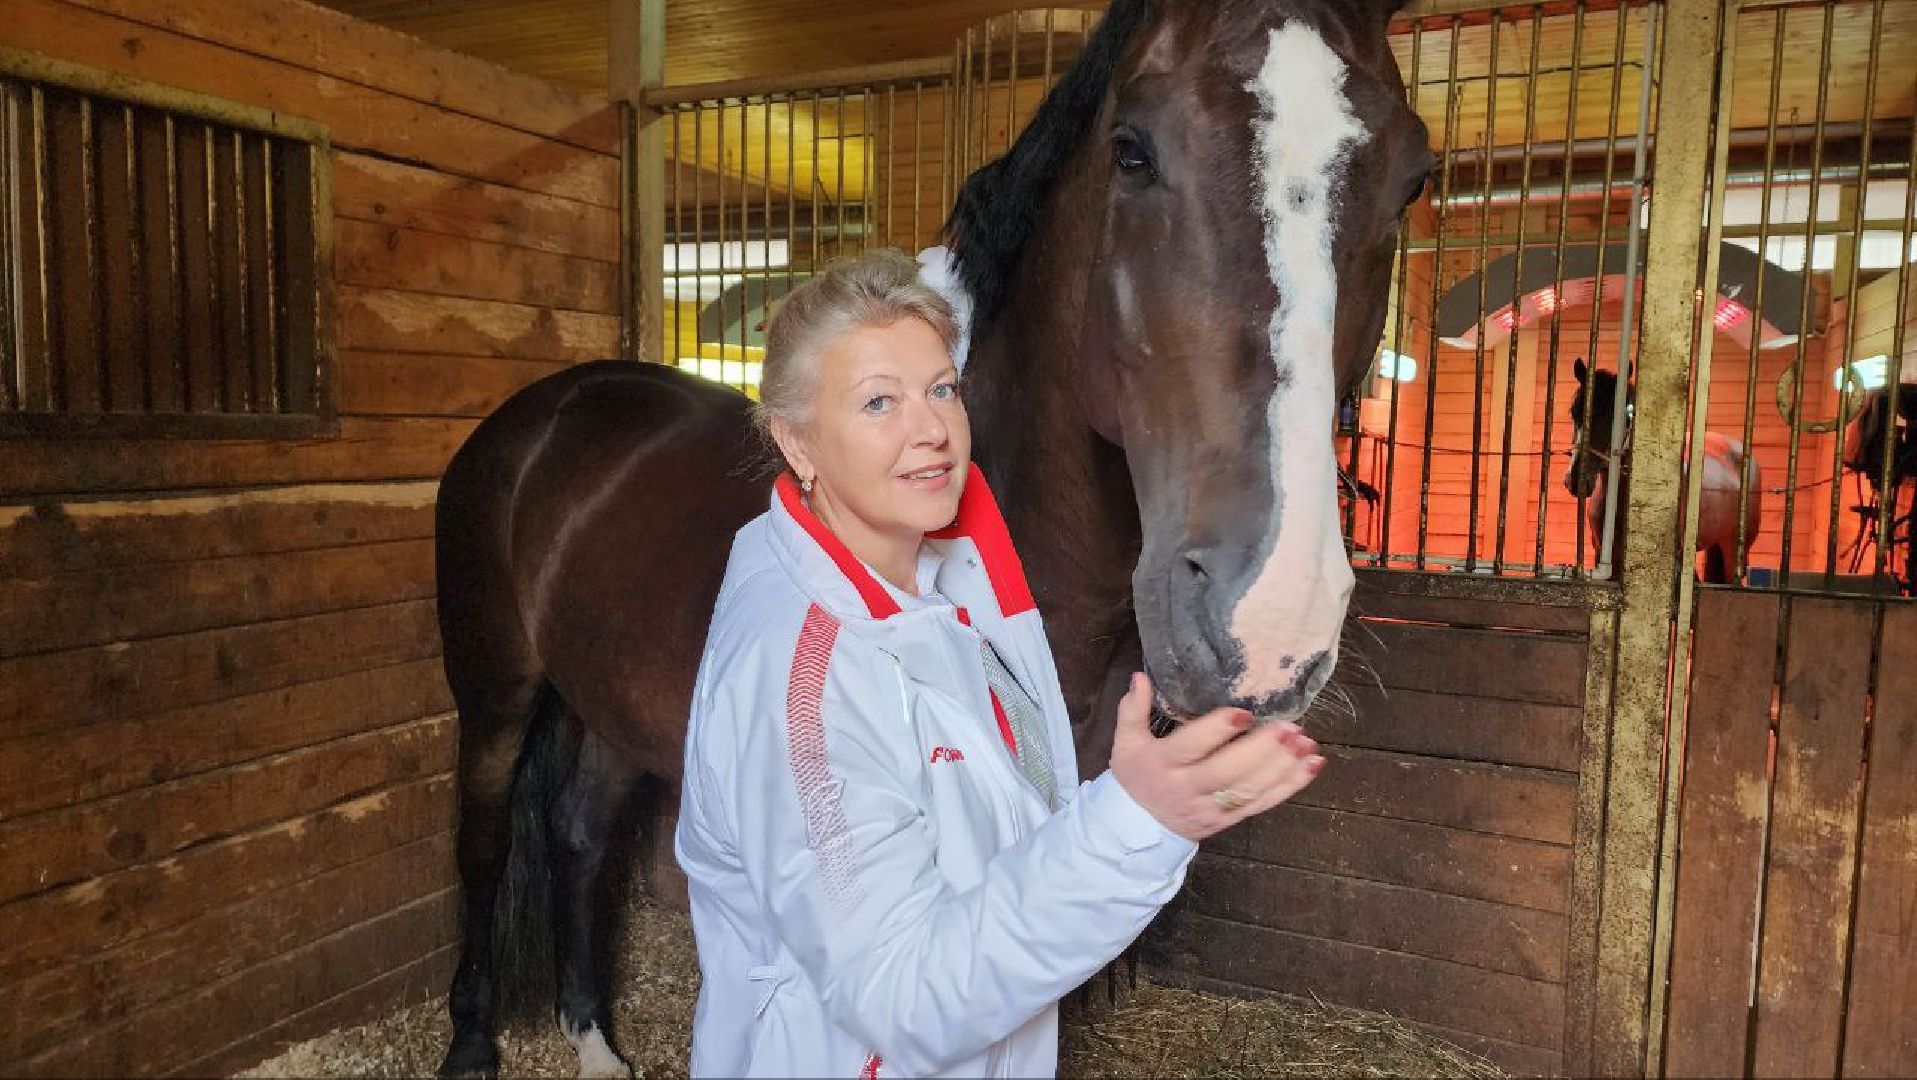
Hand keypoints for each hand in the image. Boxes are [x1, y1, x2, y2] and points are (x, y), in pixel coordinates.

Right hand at [1107, 672, 1323, 841]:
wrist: (1136, 830)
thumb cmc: (1136, 778)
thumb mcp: (1125, 743)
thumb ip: (1132, 709)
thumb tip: (1140, 676)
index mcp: (1163, 764)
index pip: (1192, 747)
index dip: (1217, 731)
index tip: (1244, 713)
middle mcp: (1188, 788)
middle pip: (1227, 772)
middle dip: (1261, 751)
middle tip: (1290, 728)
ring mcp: (1211, 808)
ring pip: (1249, 790)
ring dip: (1282, 767)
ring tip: (1307, 743)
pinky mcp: (1229, 820)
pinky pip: (1262, 804)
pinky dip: (1290, 786)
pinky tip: (1312, 766)